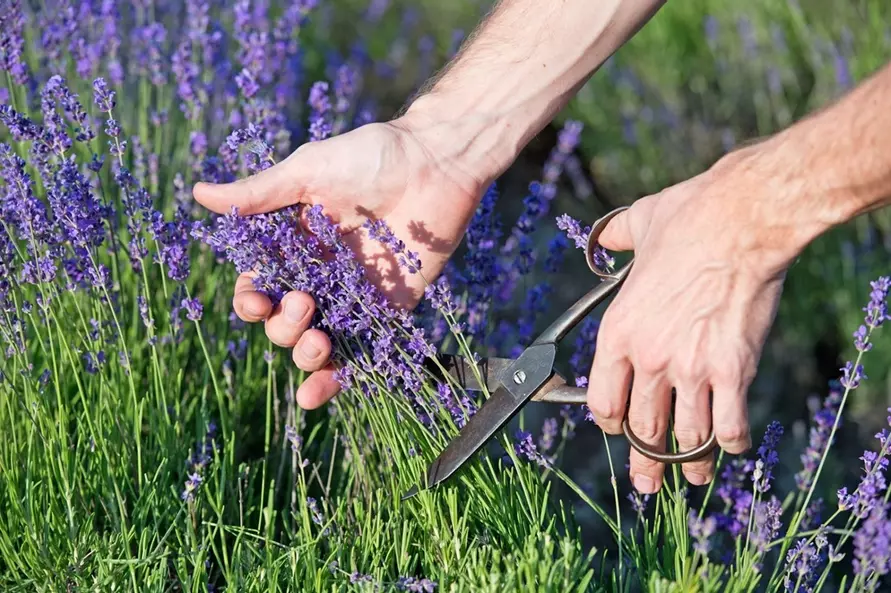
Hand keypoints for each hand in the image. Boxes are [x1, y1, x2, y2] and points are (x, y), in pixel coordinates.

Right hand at [193, 118, 485, 408]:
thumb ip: (259, 195)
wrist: (435, 162)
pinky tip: (318, 392)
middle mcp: (321, 276)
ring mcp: (355, 296)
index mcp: (295, 247)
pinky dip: (339, 377)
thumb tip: (199, 193)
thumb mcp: (307, 173)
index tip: (258, 301)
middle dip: (284, 325)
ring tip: (318, 341)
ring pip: (318, 344)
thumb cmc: (369, 156)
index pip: (261, 288)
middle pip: (285, 323)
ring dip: (307, 355)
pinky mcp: (390, 309)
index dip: (252, 303)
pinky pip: (362, 352)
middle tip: (303, 302)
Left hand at [586, 146, 809, 493]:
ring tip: (695, 478)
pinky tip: (733, 446)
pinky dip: (731, 442)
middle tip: (648, 481)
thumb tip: (605, 237)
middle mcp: (648, 358)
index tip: (617, 428)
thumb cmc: (688, 217)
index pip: (602, 401)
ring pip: (684, 437)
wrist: (742, 219)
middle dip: (645, 461)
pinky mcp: (733, 371)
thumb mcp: (635, 225)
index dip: (609, 422)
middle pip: (641, 428)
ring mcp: (691, 369)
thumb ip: (615, 240)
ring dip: (690, 463)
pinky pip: (729, 425)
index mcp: (617, 332)